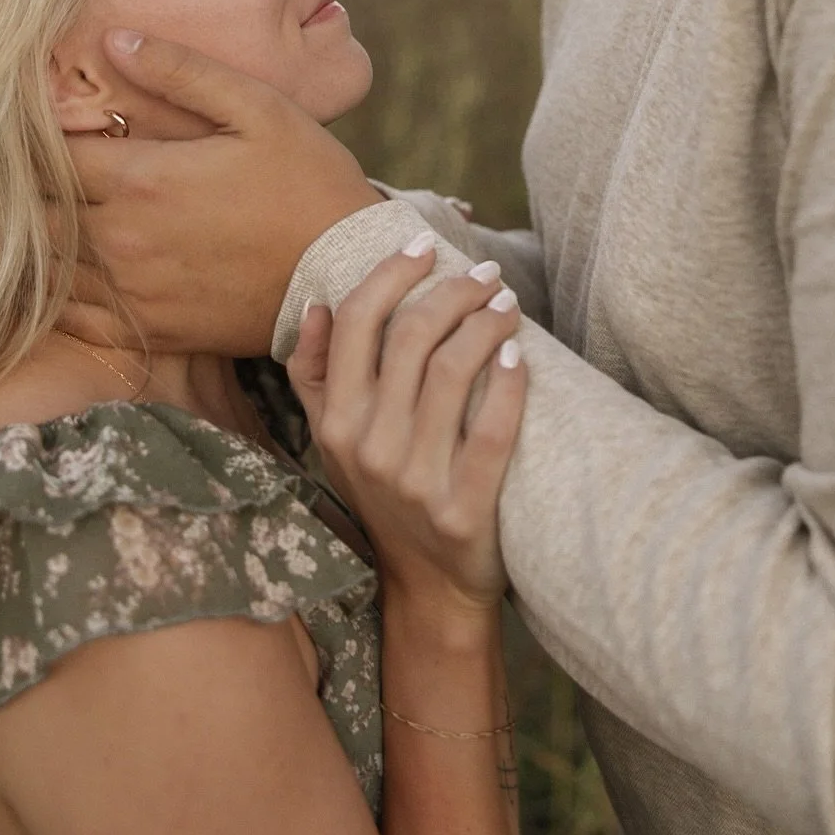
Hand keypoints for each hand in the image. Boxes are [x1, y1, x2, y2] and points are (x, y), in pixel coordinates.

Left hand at [65, 31, 379, 355]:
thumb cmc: (307, 179)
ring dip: (37, 242)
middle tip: (34, 171)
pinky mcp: (150, 331)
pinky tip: (65, 274)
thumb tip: (114, 39)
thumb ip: (182, 70)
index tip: (37, 125)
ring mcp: (134, 292)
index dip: (36, 137)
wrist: (348, 272)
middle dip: (30, 189)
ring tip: (43, 217)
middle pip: (37, 214)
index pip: (50, 156)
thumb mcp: (257, 107)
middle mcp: (124, 240)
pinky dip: (56, 297)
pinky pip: (74, 320)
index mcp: (142, 179)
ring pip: (46, 269)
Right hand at [287, 248, 526, 612]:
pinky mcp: (463, 513)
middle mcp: (368, 448)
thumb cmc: (384, 495)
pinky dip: (507, 386)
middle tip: (483, 273)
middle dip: (451, 292)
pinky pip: (491, 433)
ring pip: (451, 373)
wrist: (427, 587)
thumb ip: (316, 374)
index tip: (425, 246)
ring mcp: (414, 483)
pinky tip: (518, 355)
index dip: (391, 274)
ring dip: (484, 325)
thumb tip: (316, 304)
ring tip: (506, 303)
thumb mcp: (334, 440)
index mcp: (336, 422)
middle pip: (411, 338)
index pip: (357, 324)